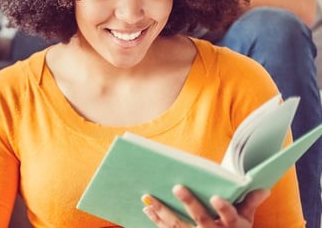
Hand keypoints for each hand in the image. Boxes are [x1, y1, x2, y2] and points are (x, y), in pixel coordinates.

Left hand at [142, 185, 269, 226]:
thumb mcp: (246, 219)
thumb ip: (250, 203)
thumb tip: (264, 188)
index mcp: (232, 225)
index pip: (230, 216)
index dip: (223, 208)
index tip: (216, 198)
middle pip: (201, 218)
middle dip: (189, 203)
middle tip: (177, 187)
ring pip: (179, 225)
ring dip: (164, 211)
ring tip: (150, 197)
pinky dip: (157, 220)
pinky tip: (147, 208)